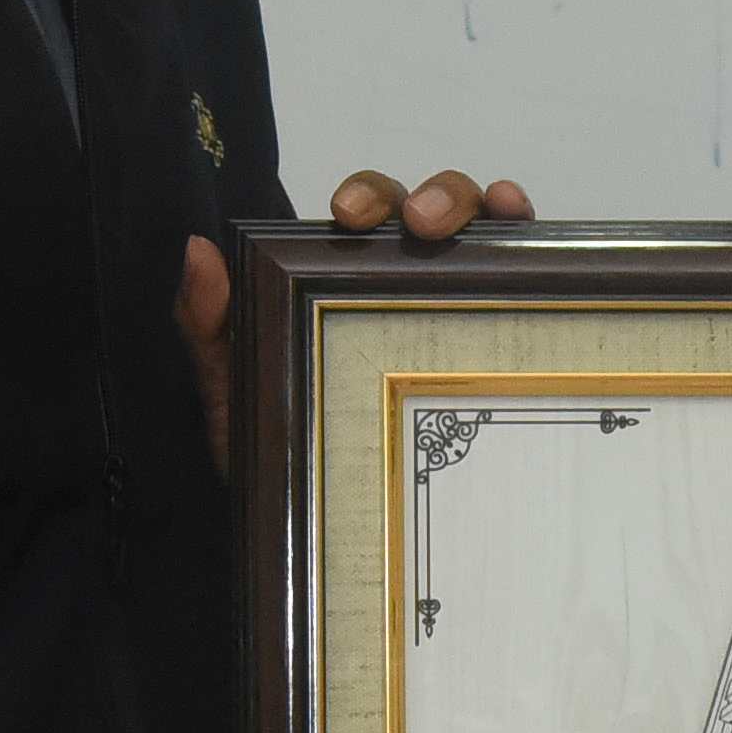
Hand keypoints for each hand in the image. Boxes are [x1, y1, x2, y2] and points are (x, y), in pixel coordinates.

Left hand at [181, 169, 532, 470]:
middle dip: (434, 196)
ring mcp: (463, 305)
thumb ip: (208, 327)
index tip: (348, 217)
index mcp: (347, 280)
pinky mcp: (505, 340)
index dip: (367, 197)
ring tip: (471, 228)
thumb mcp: (234, 395)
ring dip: (483, 208)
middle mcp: (409, 280)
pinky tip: (527, 236)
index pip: (367, 215)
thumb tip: (200, 251)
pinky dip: (531, 241)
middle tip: (420, 225)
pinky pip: (527, 281)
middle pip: (435, 207)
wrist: (330, 536)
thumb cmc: (284, 455)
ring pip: (486, 229)